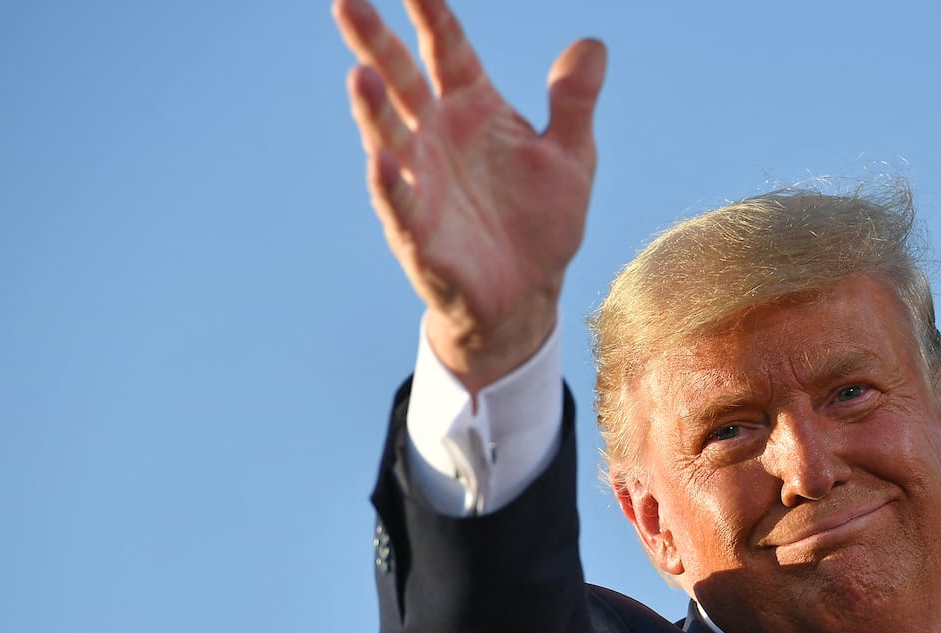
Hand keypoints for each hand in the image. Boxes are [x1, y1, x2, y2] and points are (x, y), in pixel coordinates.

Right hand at [333, 0, 605, 388]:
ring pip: (391, 136)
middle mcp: (439, 138)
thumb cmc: (542, 221)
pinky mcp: (418, 232)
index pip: (449, 51)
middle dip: (377, 44)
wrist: (529, 295)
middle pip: (403, 80)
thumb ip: (574, 102)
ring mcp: (423, 183)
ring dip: (374, 109)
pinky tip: (381, 160)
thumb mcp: (572, 157)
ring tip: (362, 74)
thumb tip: (592, 44)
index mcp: (475, 109)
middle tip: (349, 3)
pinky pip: (399, 204)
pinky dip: (388, 183)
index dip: (434, 15)